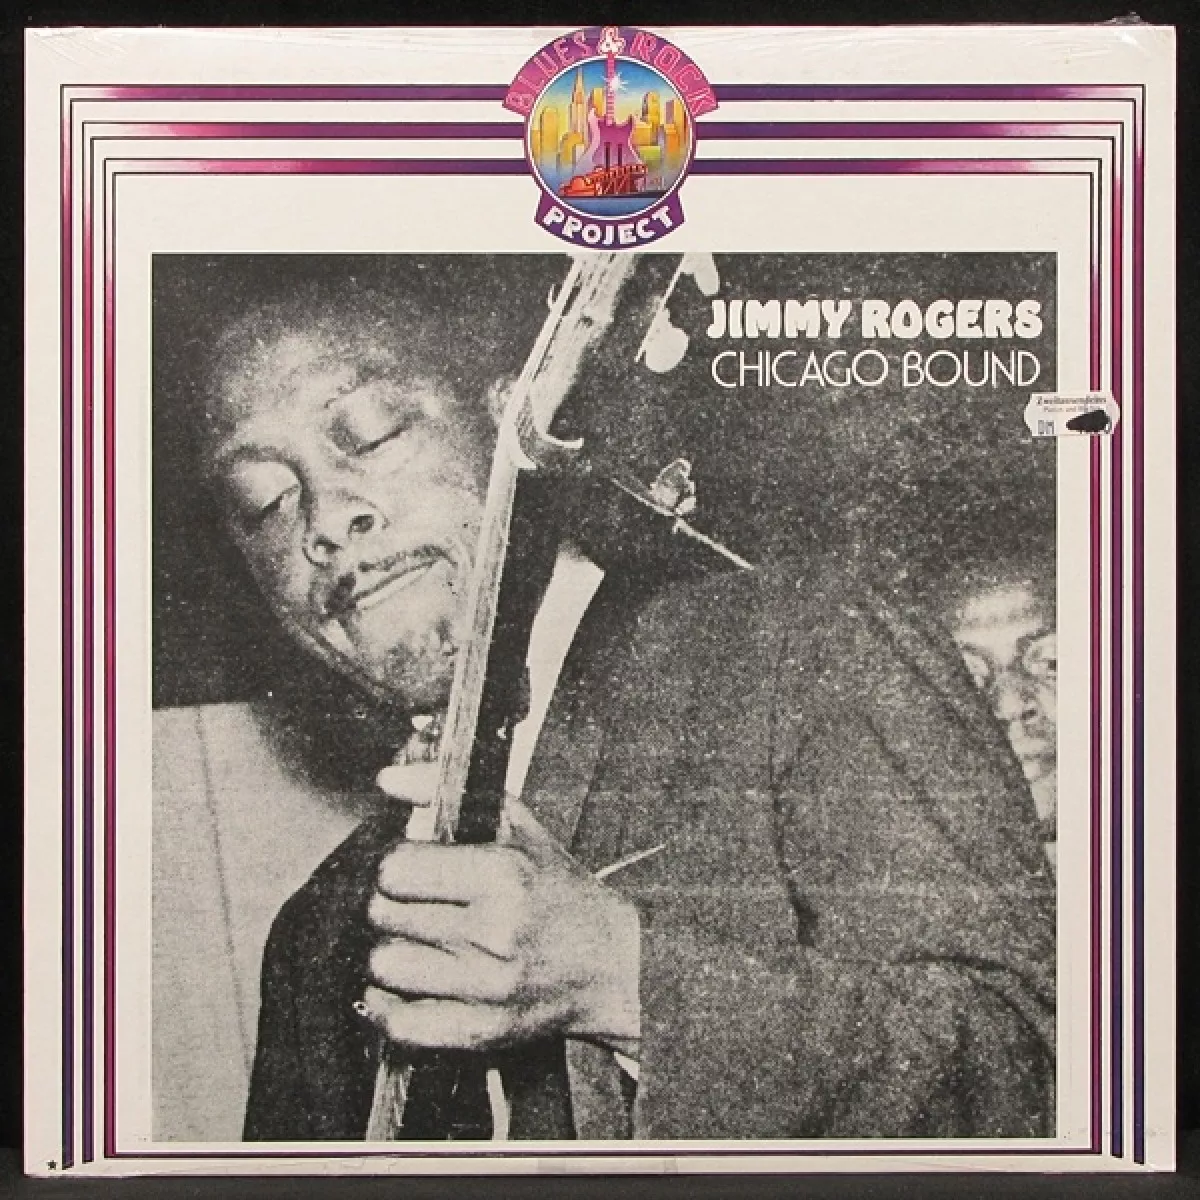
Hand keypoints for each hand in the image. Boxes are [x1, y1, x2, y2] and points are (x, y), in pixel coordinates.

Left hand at [361, 799, 639, 1054]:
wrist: (614, 963)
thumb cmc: (558, 891)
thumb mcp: (518, 828)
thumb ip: (446, 794)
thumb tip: (386, 778)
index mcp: (503, 875)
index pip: (397, 868)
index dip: (395, 864)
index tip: (412, 868)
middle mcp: (493, 932)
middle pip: (384, 914)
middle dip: (391, 904)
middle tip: (414, 904)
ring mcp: (487, 987)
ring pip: (384, 966)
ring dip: (392, 952)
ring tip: (417, 943)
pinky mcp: (483, 1031)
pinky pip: (401, 1024)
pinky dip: (391, 1005)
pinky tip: (410, 984)